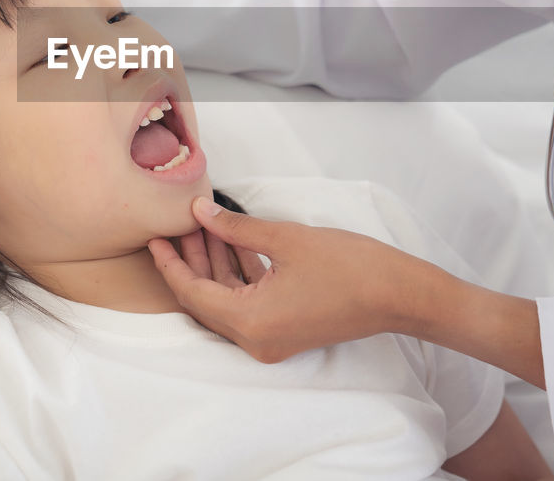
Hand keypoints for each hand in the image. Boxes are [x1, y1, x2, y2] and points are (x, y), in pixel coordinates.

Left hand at [148, 196, 413, 362]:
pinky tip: (231, 241)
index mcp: (250, 323)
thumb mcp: (285, 239)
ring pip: (227, 300)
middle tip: (176, 226)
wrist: (399, 293)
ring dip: (215, 264)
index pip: (193, 294)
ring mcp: (271, 339)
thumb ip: (236, 228)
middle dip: (191, 260)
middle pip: (207, 300)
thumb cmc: (350, 267)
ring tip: (202, 224)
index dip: (171, 264)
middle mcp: (256, 340)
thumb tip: (200, 213)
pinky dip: (239, 274)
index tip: (155, 237)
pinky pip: (249, 303)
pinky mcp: (286, 331)